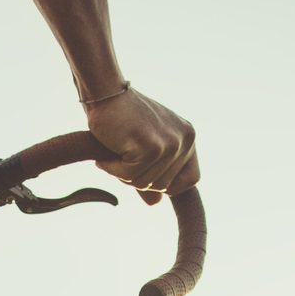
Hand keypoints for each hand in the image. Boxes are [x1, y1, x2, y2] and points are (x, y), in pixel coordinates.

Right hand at [84, 85, 198, 200]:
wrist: (104, 92)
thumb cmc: (120, 118)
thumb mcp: (142, 148)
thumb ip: (152, 175)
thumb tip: (156, 203)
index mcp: (188, 137)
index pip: (191, 180)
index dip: (167, 185)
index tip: (143, 172)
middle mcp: (184, 139)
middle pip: (164, 186)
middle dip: (138, 178)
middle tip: (120, 158)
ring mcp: (170, 143)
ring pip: (145, 184)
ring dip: (122, 174)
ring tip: (113, 152)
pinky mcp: (151, 147)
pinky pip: (131, 176)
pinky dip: (113, 169)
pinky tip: (106, 153)